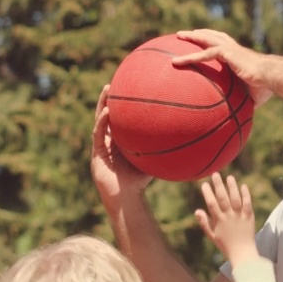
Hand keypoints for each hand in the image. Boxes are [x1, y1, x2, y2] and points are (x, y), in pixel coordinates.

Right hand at [91, 85, 152, 200]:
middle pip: (107, 115)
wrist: (127, 198)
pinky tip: (107, 111)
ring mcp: (101, 147)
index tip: (127, 88)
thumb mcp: (153, 159)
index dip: (120, 105)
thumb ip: (162, 148)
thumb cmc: (141, 181)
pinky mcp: (96, 154)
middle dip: (108, 99)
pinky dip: (102, 122)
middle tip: (114, 83)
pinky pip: (98, 134)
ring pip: (99, 121)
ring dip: (102, 104)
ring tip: (108, 89)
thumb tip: (186, 137)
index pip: (119, 119)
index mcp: (119, 141)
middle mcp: (109, 141)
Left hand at [172, 29, 274, 106]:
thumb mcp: (252, 97)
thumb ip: (243, 102)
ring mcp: (231, 49)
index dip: (215, 42)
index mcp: (240, 57)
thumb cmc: (266, 87)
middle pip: (214, 36)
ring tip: (178, 36)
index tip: (206, 43)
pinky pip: (204, 54)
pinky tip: (176, 62)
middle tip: (189, 34)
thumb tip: (239, 117)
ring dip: (192, 37)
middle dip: (202, 33)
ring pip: (207, 39)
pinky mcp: (227, 53)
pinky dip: (189, 58)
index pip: (225, 46)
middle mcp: (235, 49)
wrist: (271, 77)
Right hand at [194, 172, 257, 267]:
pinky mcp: (249, 217)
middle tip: (215, 174)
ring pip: (235, 198)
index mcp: (219, 221)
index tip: (204, 184)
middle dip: (218, 185)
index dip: (207, 193)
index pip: (211, 204)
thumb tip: (197, 210)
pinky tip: (243, 186)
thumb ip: (205, 222)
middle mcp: (229, 216)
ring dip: (232, 187)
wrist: (243, 253)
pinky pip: (248, 203)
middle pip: (223, 198)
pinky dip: (246, 194)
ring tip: (229, 177)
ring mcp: (239, 216)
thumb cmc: (226, 245)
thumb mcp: (212, 235)